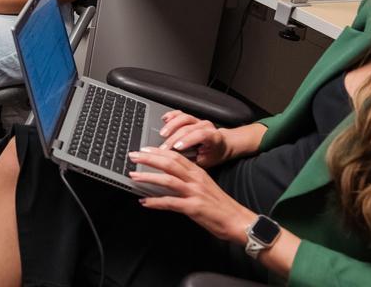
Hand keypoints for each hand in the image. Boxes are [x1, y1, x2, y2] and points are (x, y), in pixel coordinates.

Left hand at [129, 147, 255, 243]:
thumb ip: (189, 178)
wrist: (237, 220)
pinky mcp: (194, 207)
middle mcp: (196, 179)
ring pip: (168, 180)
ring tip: (134, 176)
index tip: (144, 149)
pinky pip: (171, 202)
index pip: (176, 156)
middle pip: (169, 163)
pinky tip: (145, 202)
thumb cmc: (220, 205)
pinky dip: (155, 201)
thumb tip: (168, 175)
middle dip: (149, 158)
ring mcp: (194, 193)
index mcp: (198, 172)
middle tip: (134, 156)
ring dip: (148, 177)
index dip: (158, 151)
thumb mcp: (204, 185)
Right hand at [158, 110, 229, 167]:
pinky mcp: (191, 118)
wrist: (222, 145)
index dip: (187, 140)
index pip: (200, 135)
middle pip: (188, 128)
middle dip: (174, 139)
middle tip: (164, 148)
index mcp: (213, 137)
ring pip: (184, 118)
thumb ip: (193, 161)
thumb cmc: (214, 155)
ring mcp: (198, 121)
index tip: (176, 147)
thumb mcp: (206, 163)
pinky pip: (180, 113)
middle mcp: (206, 126)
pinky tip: (164, 120)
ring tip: (163, 134)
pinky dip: (171, 116)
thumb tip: (178, 162)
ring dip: (171, 125)